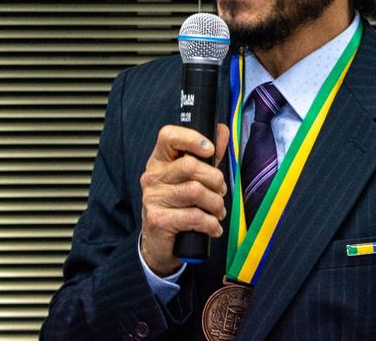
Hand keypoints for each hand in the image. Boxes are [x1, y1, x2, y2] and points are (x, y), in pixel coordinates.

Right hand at [139, 124, 229, 275]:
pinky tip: (213, 227)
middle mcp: (152, 176)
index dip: (191, 138)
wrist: (160, 244)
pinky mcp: (158, 220)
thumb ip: (208, 156)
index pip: (168, 136)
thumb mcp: (194, 178)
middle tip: (220, 192)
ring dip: (216, 204)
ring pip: (196, 191)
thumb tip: (223, 131)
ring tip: (217, 211)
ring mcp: (152, 198)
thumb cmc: (180, 206)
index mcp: (159, 160)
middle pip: (190, 166)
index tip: (210, 150)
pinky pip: (194, 216)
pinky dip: (211, 223)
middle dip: (215, 180)